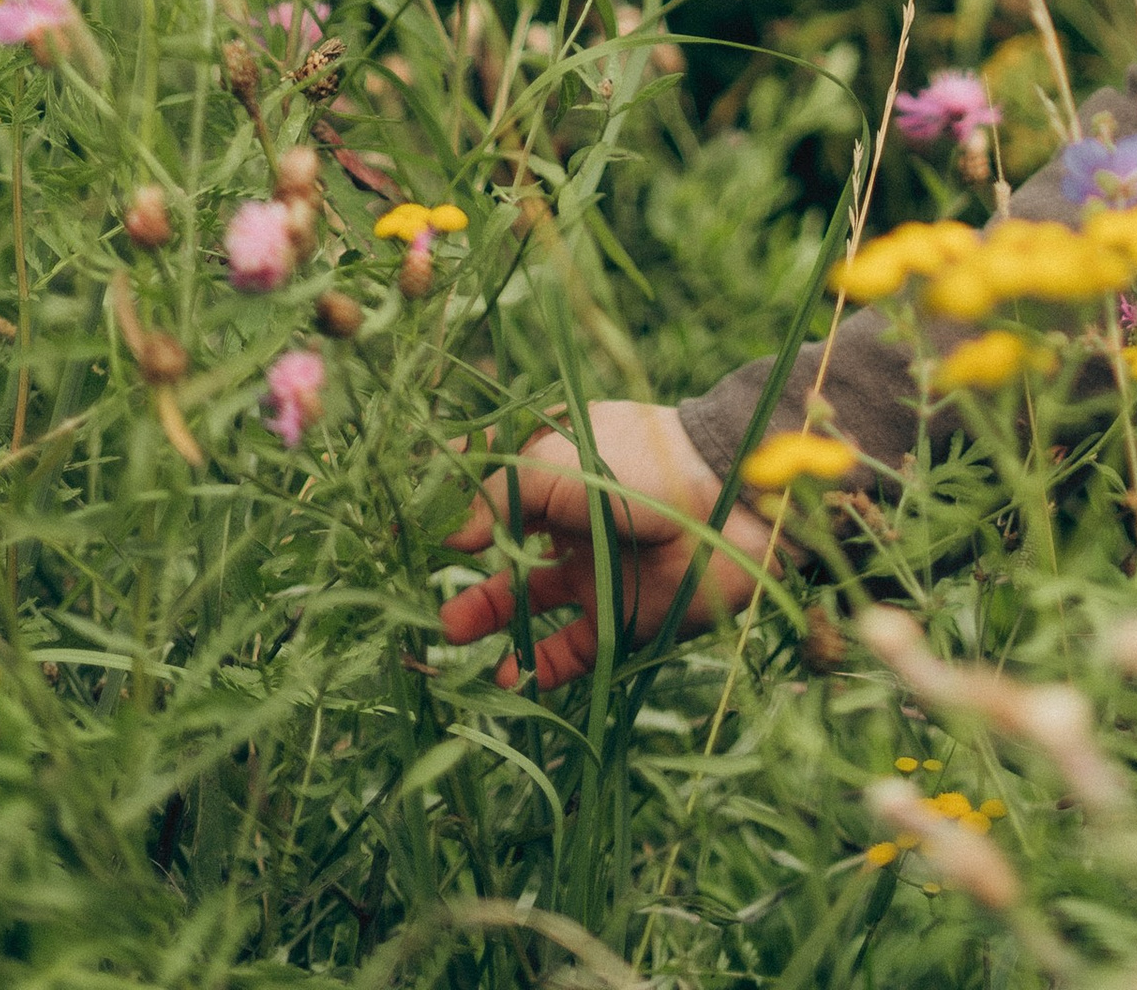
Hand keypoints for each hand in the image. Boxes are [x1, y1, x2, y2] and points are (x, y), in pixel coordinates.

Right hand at [438, 399, 772, 691]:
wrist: (729, 506)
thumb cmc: (640, 465)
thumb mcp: (556, 462)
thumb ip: (497, 497)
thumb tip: (452, 537)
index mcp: (558, 465)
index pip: (492, 478)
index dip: (451, 499)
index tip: (408, 523)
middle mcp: (572, 518)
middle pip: (502, 547)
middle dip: (462, 570)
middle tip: (421, 590)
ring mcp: (595, 568)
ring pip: (527, 601)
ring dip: (487, 616)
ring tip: (450, 631)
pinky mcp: (621, 618)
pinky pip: (568, 651)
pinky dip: (537, 667)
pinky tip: (509, 675)